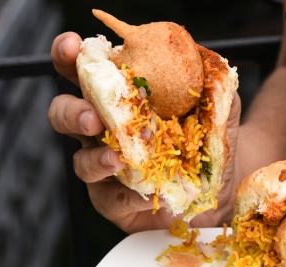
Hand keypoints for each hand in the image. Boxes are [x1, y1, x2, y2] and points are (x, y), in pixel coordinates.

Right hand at [47, 32, 241, 232]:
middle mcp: (104, 129)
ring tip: (117, 160)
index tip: (74, 47)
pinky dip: (128, 197)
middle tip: (93, 118)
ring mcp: (105, 167)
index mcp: (121, 97)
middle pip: (63, 114)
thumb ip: (211, 84)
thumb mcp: (219, 108)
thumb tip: (206, 59)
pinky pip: (110, 199)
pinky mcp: (114, 201)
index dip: (69, 55)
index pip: (85, 70)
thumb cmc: (210, 141)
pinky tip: (148, 195)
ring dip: (96, 160)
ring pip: (80, 161)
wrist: (222, 188)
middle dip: (71, 112)